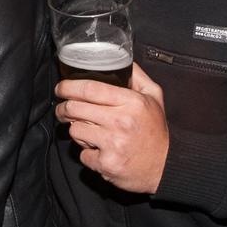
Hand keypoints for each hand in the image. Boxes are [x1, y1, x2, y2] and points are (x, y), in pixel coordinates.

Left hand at [54, 63, 169, 193]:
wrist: (166, 166)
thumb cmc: (156, 131)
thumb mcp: (154, 97)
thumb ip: (137, 76)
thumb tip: (121, 59)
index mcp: (131, 102)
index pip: (90, 88)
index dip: (68, 86)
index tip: (61, 87)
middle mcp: (121, 121)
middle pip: (75, 108)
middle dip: (63, 108)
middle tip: (63, 109)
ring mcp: (113, 143)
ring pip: (75, 130)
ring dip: (77, 130)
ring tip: (89, 132)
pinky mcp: (107, 164)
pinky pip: (82, 154)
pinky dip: (87, 153)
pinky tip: (99, 150)